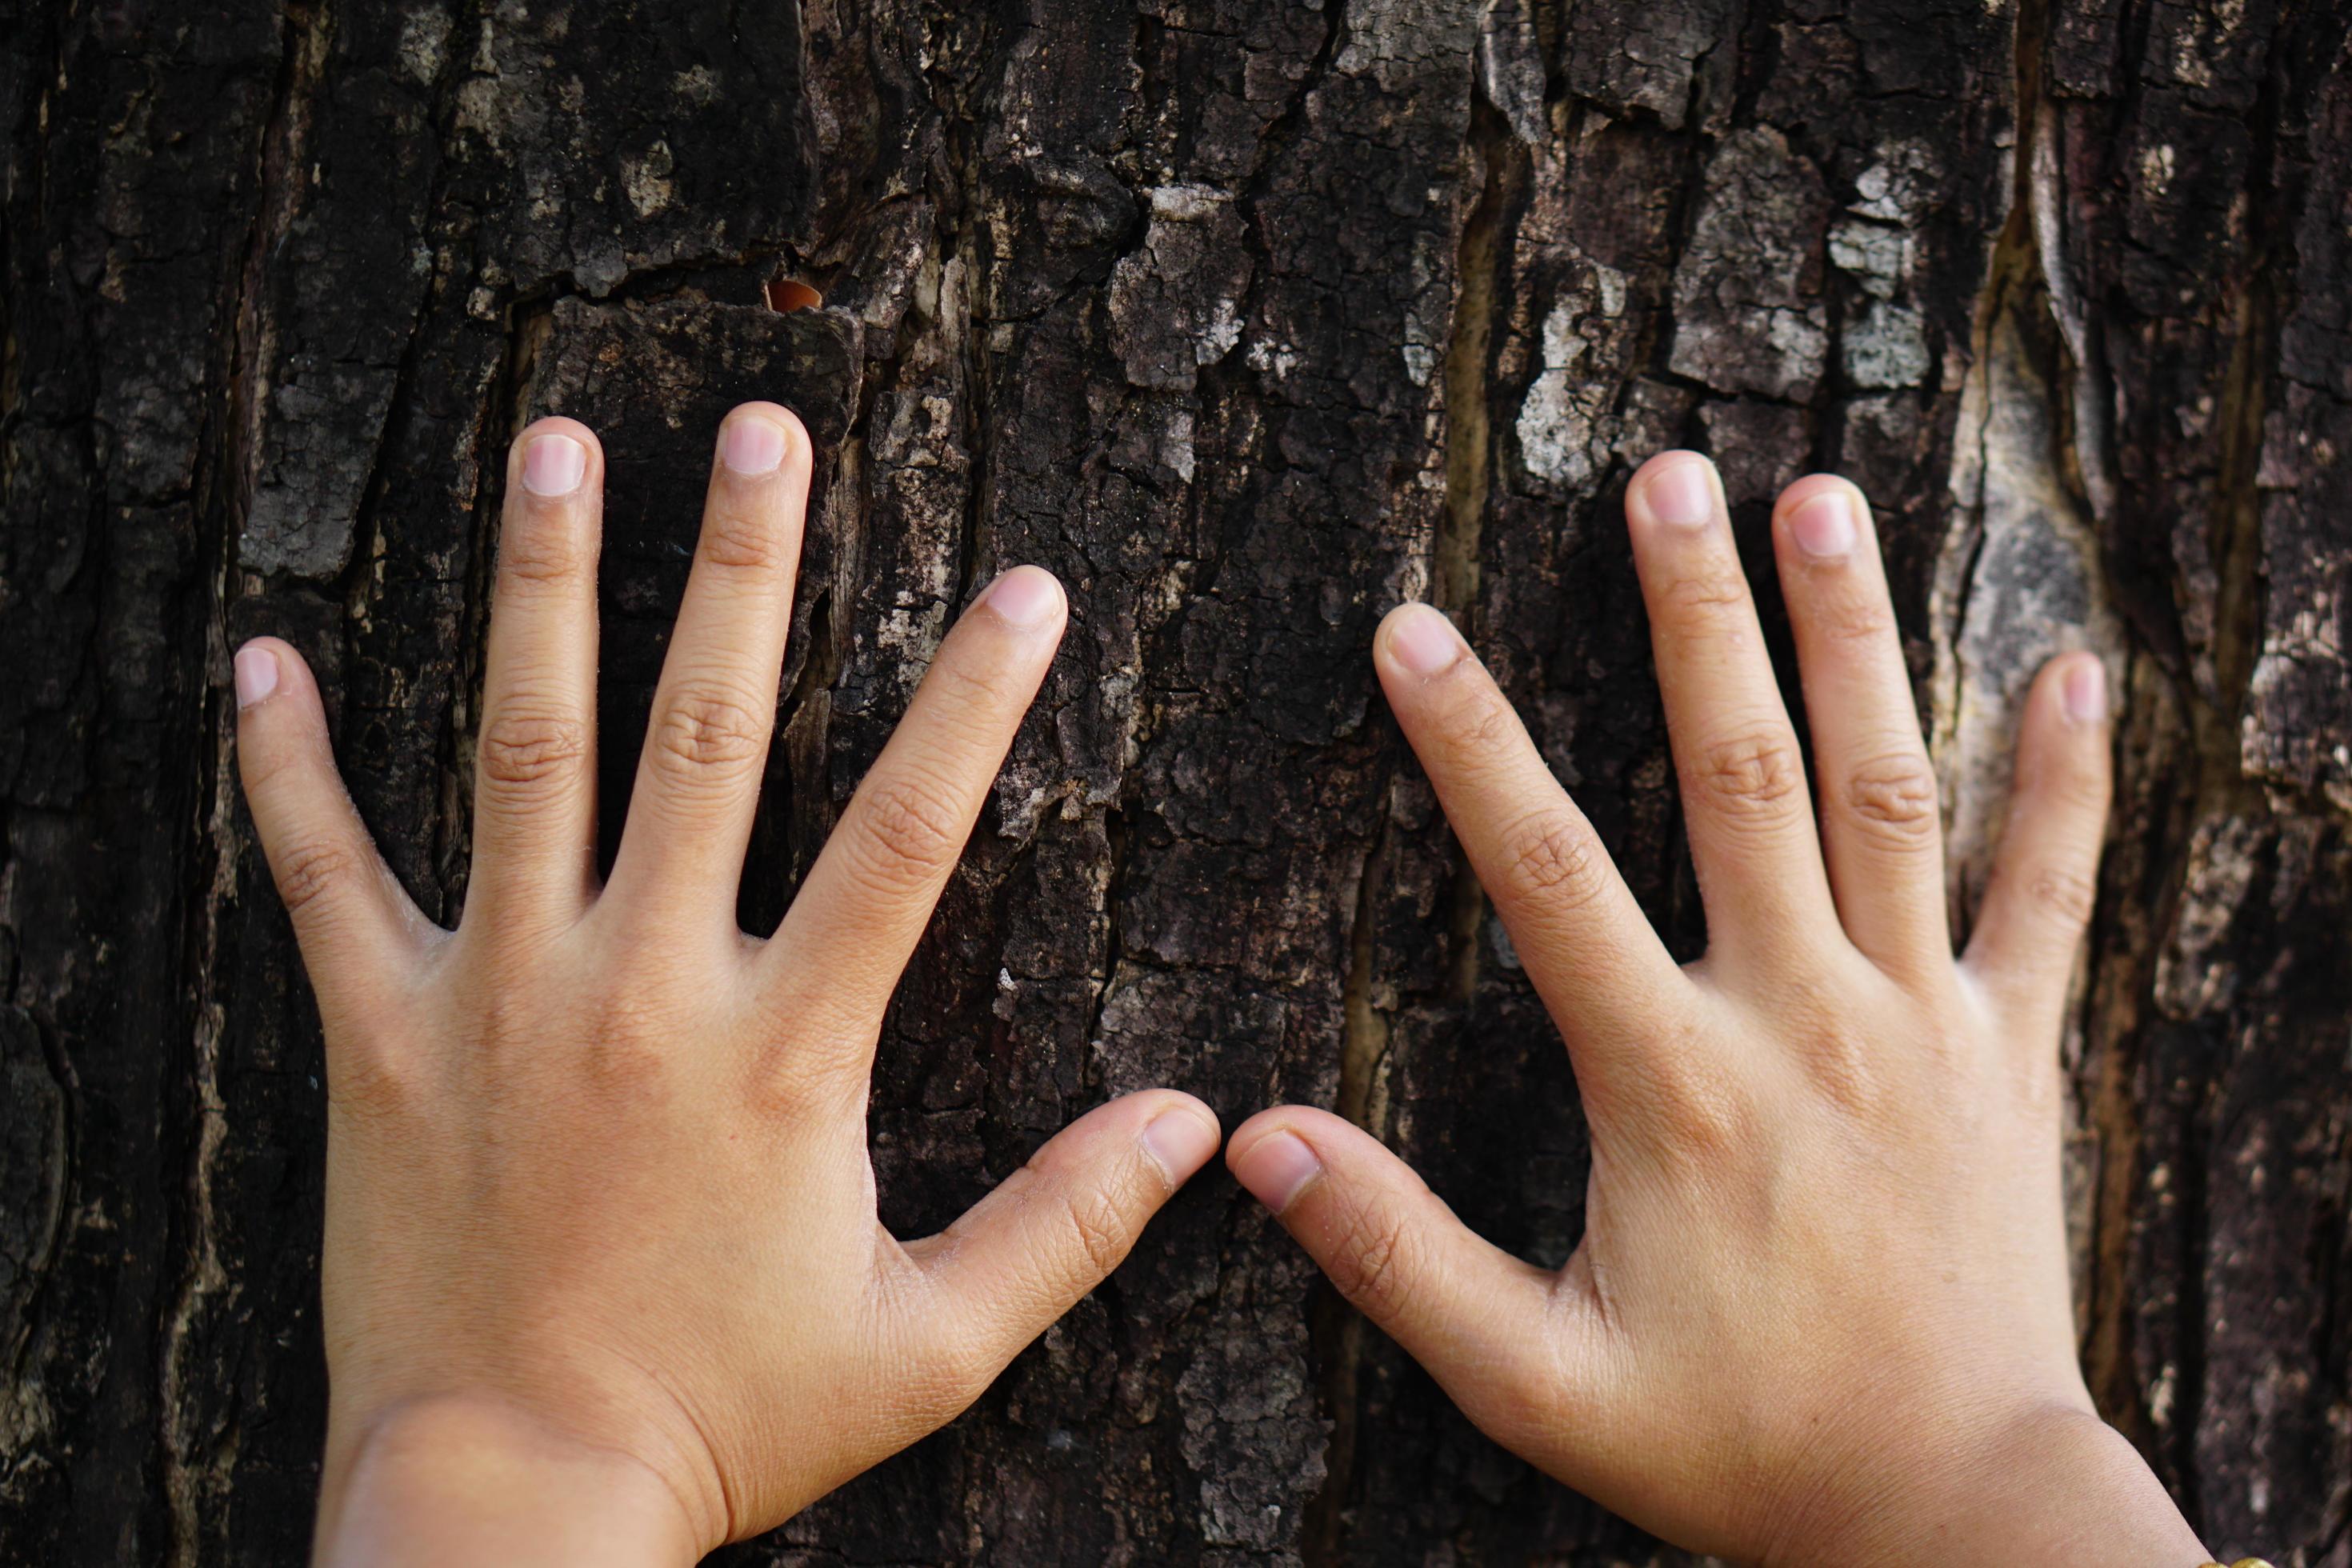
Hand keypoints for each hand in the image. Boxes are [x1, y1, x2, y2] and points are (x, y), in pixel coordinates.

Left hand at [233, 406, 1221, 1562]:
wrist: (514, 1508)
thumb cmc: (727, 1426)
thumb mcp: (928, 1345)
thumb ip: (1067, 1225)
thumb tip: (1200, 1126)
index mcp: (783, 1055)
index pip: (903, 839)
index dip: (975, 705)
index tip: (1027, 586)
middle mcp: (640, 992)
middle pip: (703, 740)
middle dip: (744, 570)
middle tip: (766, 426)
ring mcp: (498, 1002)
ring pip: (522, 757)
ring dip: (541, 592)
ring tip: (557, 444)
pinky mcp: (379, 1041)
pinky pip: (319, 881)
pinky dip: (284, 771)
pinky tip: (259, 661)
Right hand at [1227, 454, 2205, 1563]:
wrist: (1950, 1513)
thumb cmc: (1736, 1448)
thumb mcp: (1535, 1381)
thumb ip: (1396, 1258)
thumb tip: (1257, 1144)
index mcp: (1675, 1085)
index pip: (1545, 873)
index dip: (1470, 742)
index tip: (1412, 627)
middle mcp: (1803, 1020)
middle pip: (1739, 777)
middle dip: (1695, 616)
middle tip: (1667, 476)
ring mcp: (1924, 1024)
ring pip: (1889, 793)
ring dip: (1853, 638)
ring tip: (1822, 498)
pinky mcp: (2014, 1054)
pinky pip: (2052, 895)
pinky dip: (2069, 781)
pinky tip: (2077, 670)